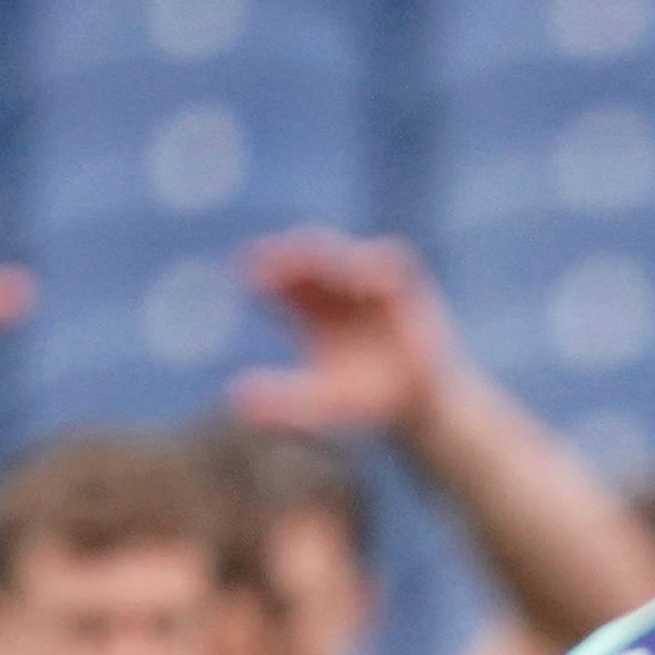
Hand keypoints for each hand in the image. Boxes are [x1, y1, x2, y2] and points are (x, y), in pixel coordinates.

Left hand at [230, 230, 464, 441]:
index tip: (251, 278)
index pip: (281, 270)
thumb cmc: (364, 400)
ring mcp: (373, 282)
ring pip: (349, 254)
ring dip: (337, 262)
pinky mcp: (407, 285)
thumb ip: (283, 400)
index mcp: (307, 303)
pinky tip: (367, 286)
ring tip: (322, 279)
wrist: (419, 402)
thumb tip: (235, 399)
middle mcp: (337, 285)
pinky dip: (379, 268)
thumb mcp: (321, 403)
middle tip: (276, 267)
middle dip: (296, 254)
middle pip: (311, 251)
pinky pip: (394, 262)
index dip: (267, 266)